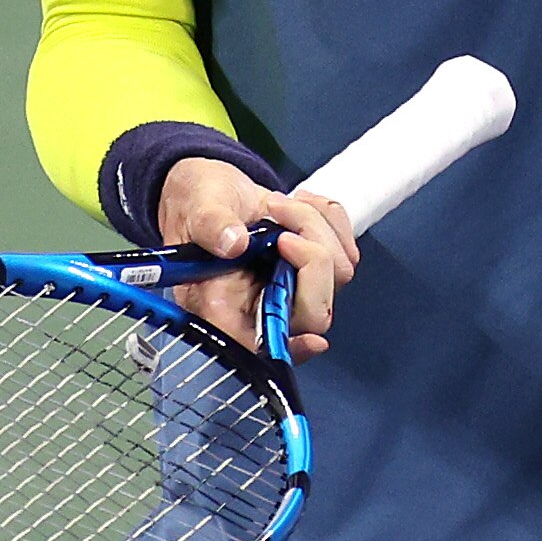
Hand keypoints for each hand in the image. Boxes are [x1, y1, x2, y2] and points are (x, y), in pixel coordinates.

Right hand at [155, 158, 358, 359]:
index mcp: (222, 307)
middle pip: (315, 313)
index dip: (292, 349)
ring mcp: (291, 290)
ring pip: (336, 275)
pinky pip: (345, 251)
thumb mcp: (196, 208)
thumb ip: (211, 225)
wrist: (215, 191)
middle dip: (312, 256)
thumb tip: (233, 243)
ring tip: (278, 203)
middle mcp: (260, 307)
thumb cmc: (198, 206)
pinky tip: (298, 204)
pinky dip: (329, 220)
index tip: (313, 339)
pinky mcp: (312, 270)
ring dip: (316, 226)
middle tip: (280, 216)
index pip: (263, 348)